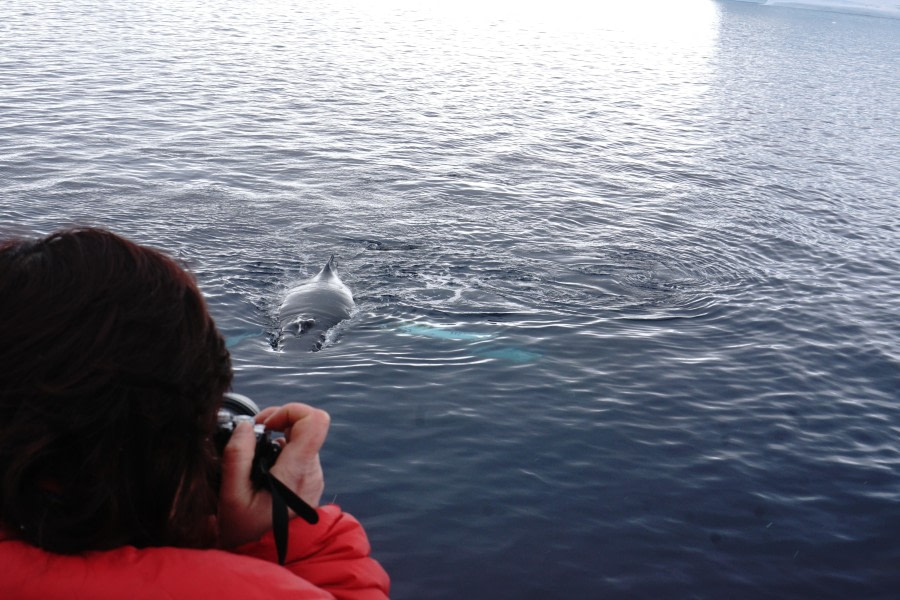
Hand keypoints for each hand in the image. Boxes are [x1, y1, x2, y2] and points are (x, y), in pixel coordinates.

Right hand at [217, 403, 329, 547]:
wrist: (265, 559)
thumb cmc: (247, 533)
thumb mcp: (231, 496)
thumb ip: (237, 457)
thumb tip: (245, 426)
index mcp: (296, 472)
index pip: (315, 421)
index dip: (290, 411)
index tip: (265, 424)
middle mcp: (312, 473)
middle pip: (305, 427)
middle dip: (277, 424)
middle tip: (250, 438)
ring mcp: (313, 478)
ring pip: (301, 440)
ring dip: (278, 439)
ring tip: (253, 458)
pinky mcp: (309, 483)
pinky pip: (299, 455)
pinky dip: (281, 453)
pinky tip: (262, 470)